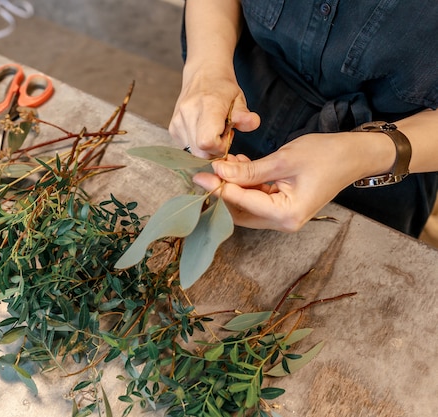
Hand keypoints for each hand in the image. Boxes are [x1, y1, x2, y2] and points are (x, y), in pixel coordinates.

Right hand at [168, 68, 259, 158]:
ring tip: (213, 130)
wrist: (202, 73)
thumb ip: (244, 114)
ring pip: (193, 152)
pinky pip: (187, 147)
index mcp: (207, 105)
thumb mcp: (239, 98)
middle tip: (222, 133)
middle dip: (215, 149)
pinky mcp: (172, 128)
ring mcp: (177, 122)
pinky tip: (203, 130)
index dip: (220, 146)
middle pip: (200, 152)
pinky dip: (198, 144)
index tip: (228, 136)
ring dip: (206, 147)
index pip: (207, 142)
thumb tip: (252, 123)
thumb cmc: (222, 87)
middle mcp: (188, 113)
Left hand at [192, 133, 368, 231]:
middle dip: (222, 191)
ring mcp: (283, 217)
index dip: (219, 188)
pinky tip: (238, 164)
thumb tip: (219, 170)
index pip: (242, 202)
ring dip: (233, 186)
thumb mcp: (283, 160)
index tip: (199, 174)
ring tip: (223, 162)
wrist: (355, 155)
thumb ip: (249, 169)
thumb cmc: (326, 155)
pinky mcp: (283, 207)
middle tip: (204, 171)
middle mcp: (283, 222)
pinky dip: (246, 183)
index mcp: (286, 215)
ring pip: (246, 205)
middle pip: (240, 211)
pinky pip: (257, 198)